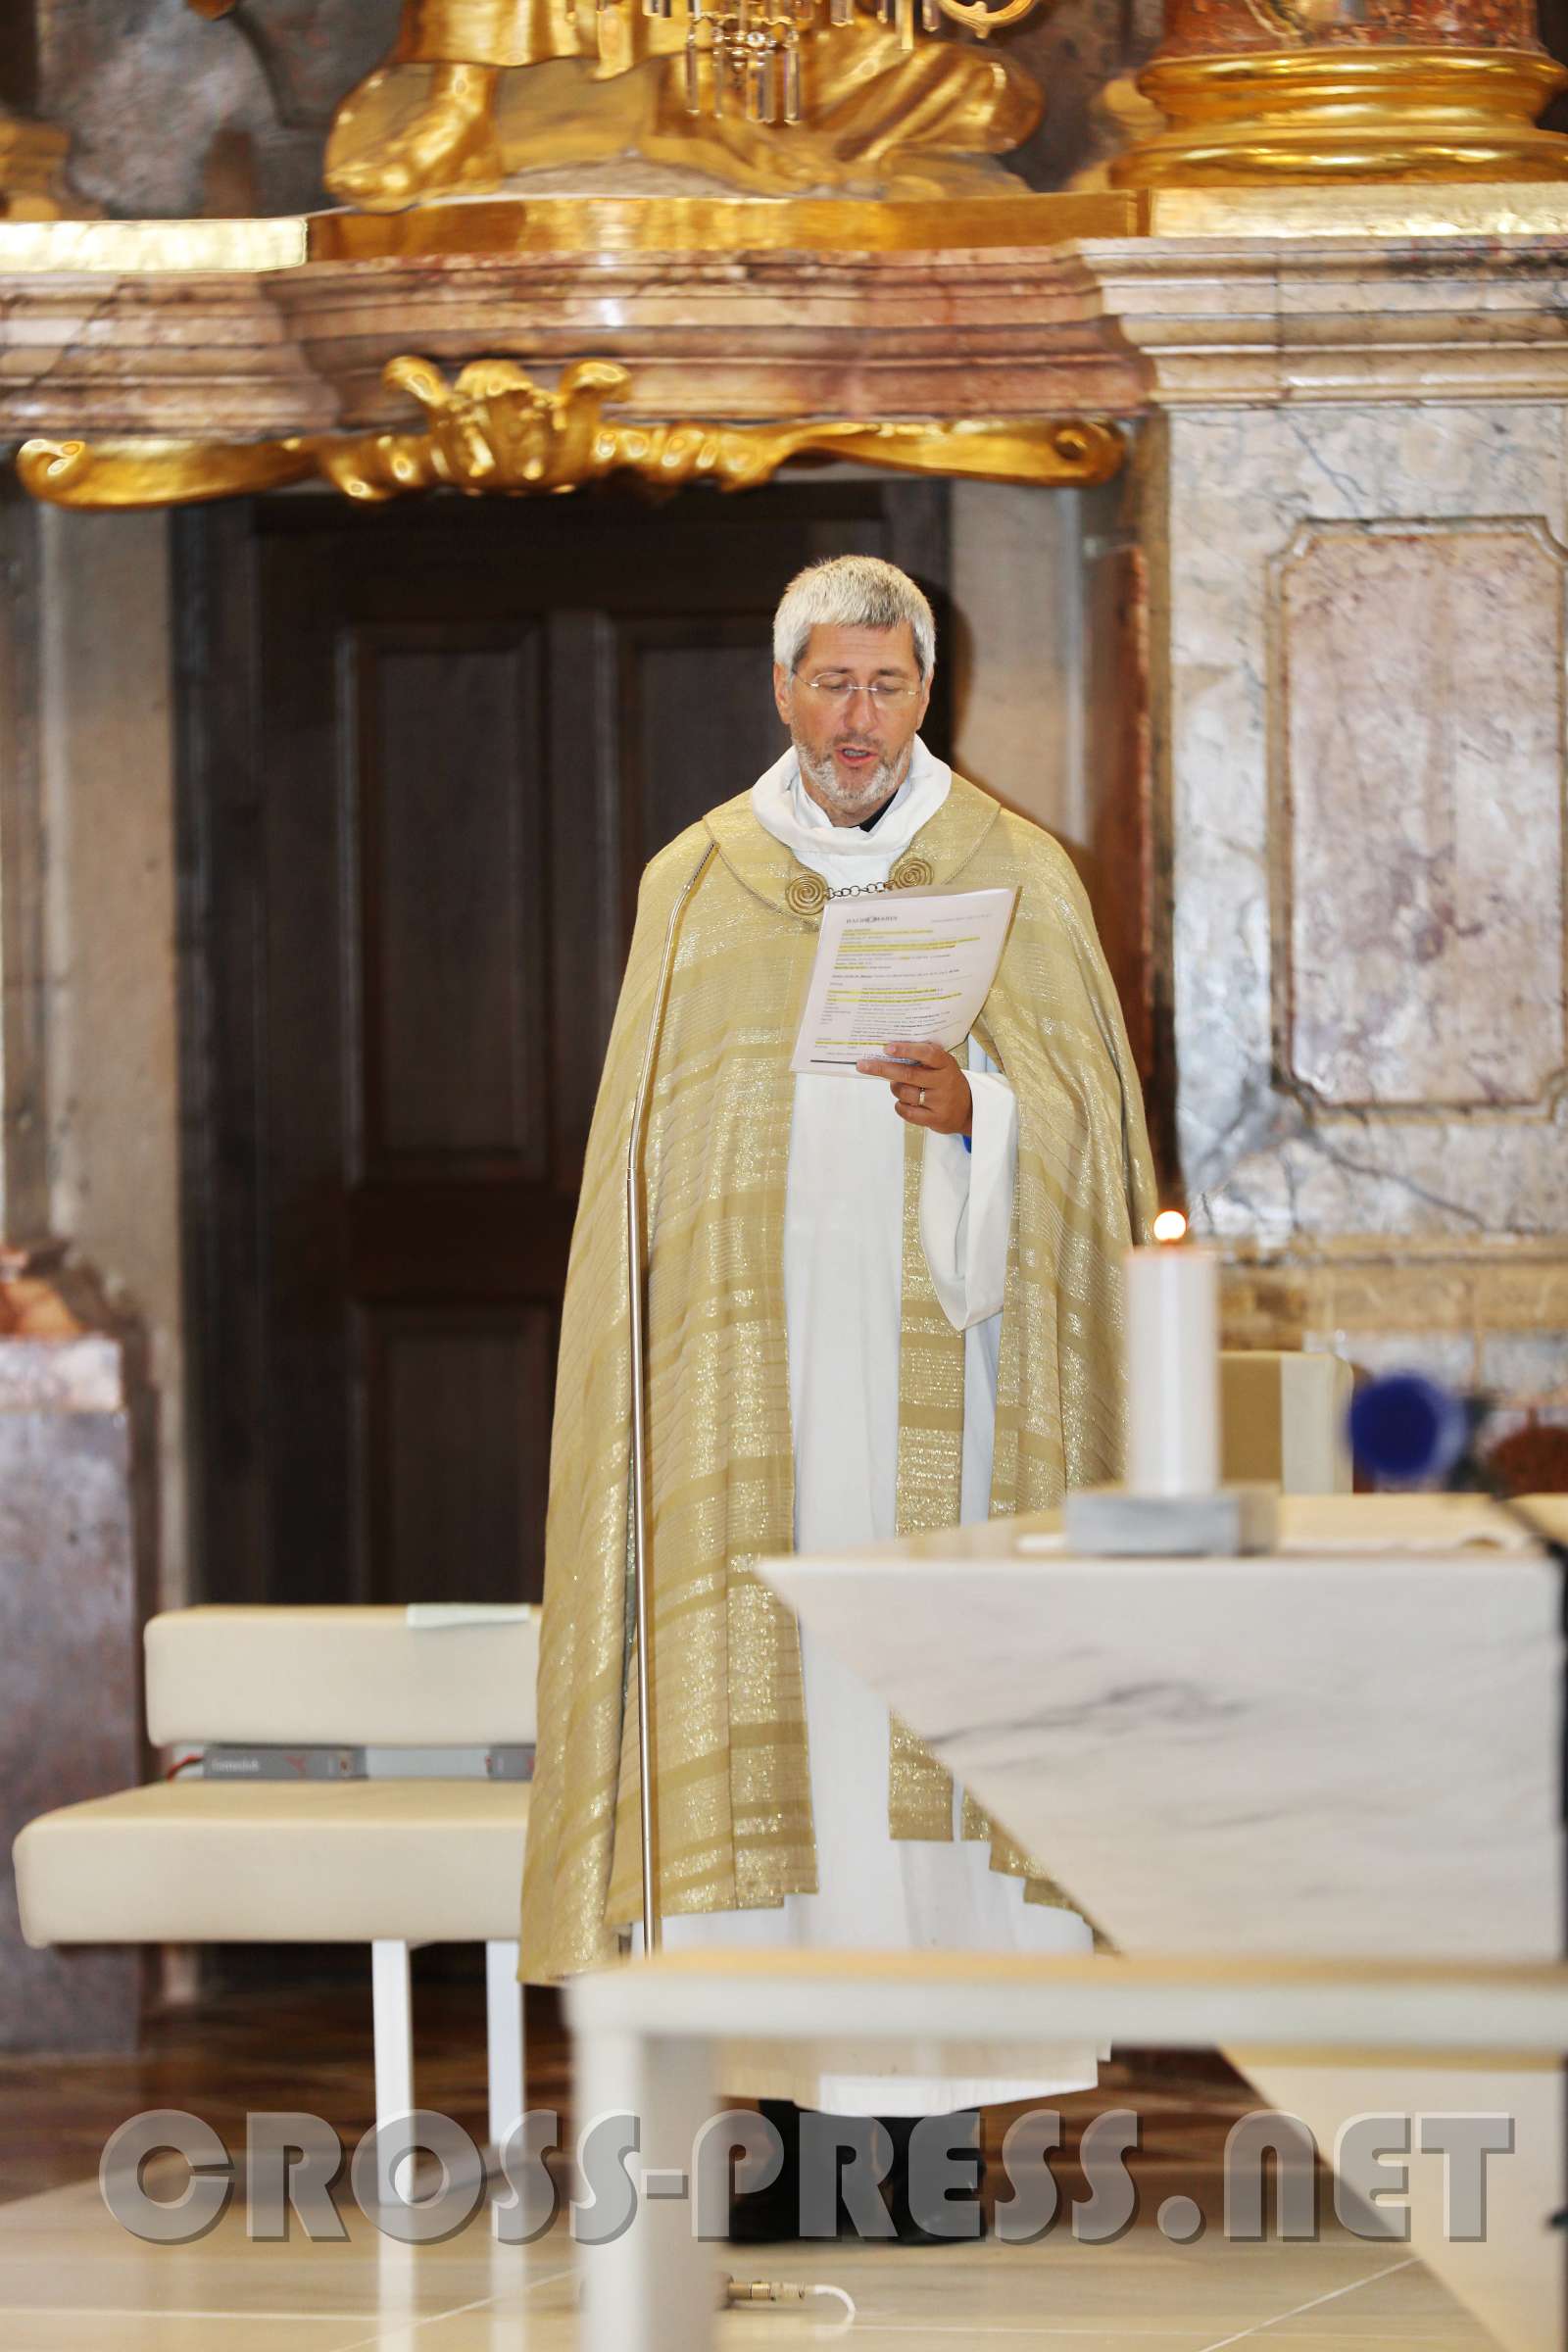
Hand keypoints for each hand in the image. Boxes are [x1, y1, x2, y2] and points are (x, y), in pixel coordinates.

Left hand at [855, 1038, 971, 1136]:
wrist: (968, 1109)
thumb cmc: (946, 1082)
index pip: (927, 1053)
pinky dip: (899, 1106)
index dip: (906, 1050)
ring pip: (905, 1093)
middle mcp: (944, 1081)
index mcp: (945, 1064)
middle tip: (863, 1065)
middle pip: (908, 1074)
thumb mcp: (942, 1066)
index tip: (887, 1048)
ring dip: (894, 1088)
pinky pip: (907, 1111)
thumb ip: (923, 1058)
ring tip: (897, 1086)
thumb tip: (889, 1051)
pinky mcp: (935, 1118)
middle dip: (882, 1068)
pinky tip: (903, 1102)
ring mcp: (940, 1101)